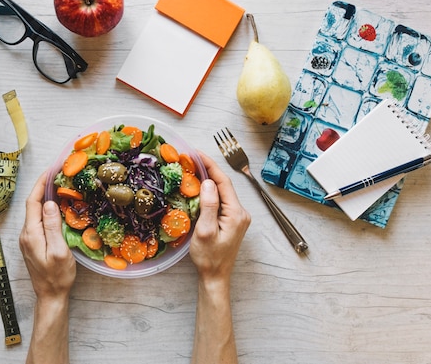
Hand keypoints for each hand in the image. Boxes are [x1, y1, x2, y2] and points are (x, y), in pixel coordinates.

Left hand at [19, 171, 75, 301]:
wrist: (50, 296)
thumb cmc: (58, 276)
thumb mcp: (59, 251)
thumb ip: (52, 226)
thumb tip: (49, 204)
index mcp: (31, 233)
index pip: (33, 202)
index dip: (41, 184)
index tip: (51, 170)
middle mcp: (26, 234)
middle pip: (33, 204)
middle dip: (44, 187)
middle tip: (58, 174)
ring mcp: (28, 239)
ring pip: (36, 212)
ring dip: (46, 197)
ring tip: (60, 185)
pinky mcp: (33, 243)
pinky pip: (39, 220)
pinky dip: (47, 209)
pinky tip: (58, 206)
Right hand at [189, 152, 250, 284]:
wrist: (216, 277)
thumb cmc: (209, 257)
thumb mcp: (205, 231)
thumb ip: (209, 205)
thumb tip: (209, 182)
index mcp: (236, 213)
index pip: (224, 182)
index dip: (210, 165)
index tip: (196, 154)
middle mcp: (240, 212)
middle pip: (224, 184)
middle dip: (208, 169)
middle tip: (191, 159)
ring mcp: (237, 217)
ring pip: (222, 192)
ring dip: (209, 179)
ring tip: (193, 168)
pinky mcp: (231, 221)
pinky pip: (221, 200)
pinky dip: (210, 191)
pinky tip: (199, 187)